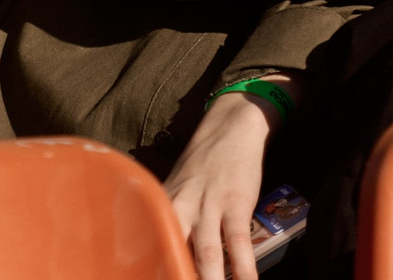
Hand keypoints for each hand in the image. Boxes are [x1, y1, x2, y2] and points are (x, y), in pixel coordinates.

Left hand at [163, 87, 275, 279]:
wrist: (231, 128)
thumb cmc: (203, 164)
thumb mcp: (177, 189)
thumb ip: (171, 219)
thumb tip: (166, 252)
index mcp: (161, 206)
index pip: (149, 244)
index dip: (149, 267)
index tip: (148, 279)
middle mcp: (180, 207)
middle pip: (172, 251)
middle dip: (175, 275)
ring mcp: (208, 206)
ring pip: (205, 253)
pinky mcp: (235, 204)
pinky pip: (239, 244)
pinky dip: (243, 269)